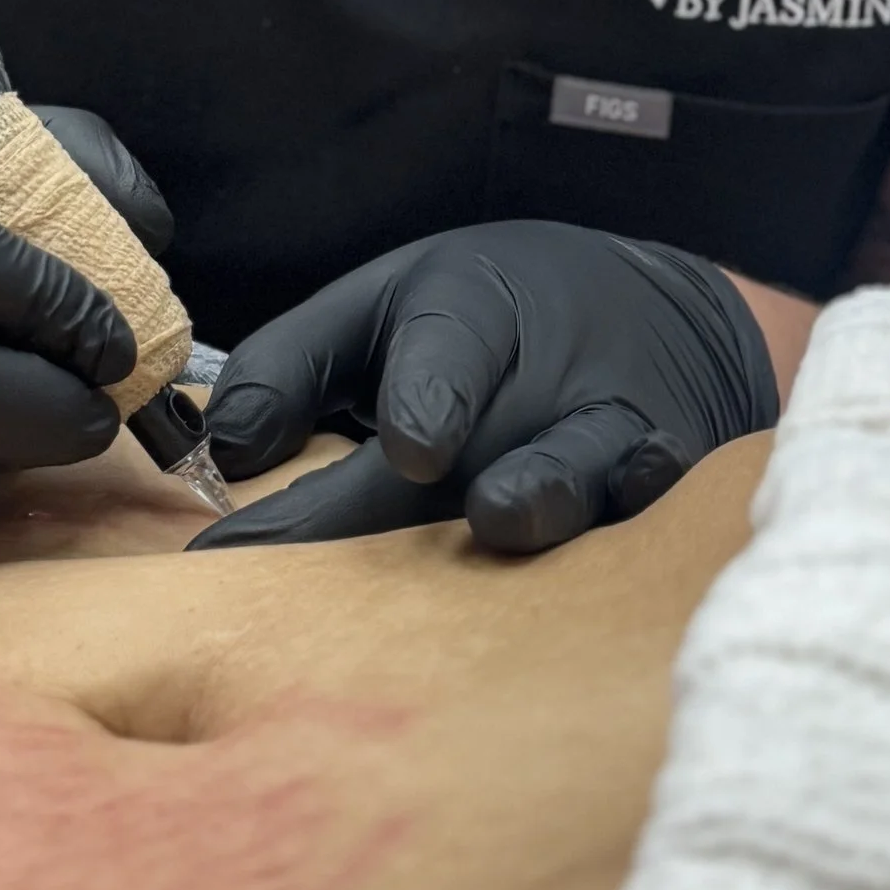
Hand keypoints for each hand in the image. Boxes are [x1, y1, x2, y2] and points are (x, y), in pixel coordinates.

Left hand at [195, 221, 778, 556]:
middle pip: (482, 439)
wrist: (654, 318)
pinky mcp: (662, 487)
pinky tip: (614, 543)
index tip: (410, 448)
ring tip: (500, 521)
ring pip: (582, 472)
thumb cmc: (486, 320)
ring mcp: (617, 431)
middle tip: (304, 586)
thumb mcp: (382, 303)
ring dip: (542, 497)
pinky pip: (652, 511)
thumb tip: (227, 453)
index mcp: (473, 308)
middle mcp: (551, 368)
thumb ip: (294, 364)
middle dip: (400, 510)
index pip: (450, 344)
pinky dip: (634, 522)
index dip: (430, 394)